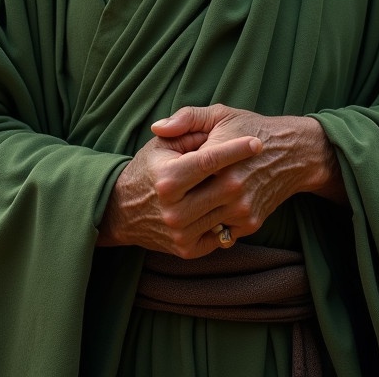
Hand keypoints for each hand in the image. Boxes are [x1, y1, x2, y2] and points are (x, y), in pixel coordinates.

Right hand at [97, 126, 261, 257]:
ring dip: (239, 196)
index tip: (256, 142)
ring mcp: (181, 233)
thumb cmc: (148, 170)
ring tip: (244, 180)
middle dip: (244, 172)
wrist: (122, 211)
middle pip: (226, 189)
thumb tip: (209, 133)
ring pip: (228, 212)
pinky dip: (229, 218)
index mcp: (168, 178)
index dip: (236, 149)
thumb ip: (184, 128)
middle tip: (256, 161)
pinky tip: (229, 204)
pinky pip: (223, 234)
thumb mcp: (160, 143)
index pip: (210, 161)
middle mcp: (174, 210)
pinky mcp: (187, 250)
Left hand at [152, 104, 346, 229]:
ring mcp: (241, 209)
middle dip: (174, 200)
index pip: (181, 175)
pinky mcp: (250, 223)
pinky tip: (205, 206)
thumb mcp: (219, 114)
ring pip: (199, 222)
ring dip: (189, 213)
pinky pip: (218, 231)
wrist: (294, 152)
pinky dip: (208, 221)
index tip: (162, 172)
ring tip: (185, 198)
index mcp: (219, 160)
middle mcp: (231, 189)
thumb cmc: (252, 128)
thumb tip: (157, 128)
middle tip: (169, 191)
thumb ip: (186, 118)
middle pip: (185, 205)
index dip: (167, 175)